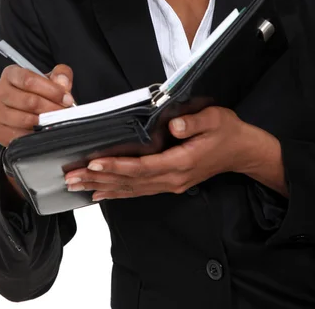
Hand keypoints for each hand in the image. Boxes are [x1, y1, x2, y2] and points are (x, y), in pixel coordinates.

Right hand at [0, 63, 74, 147]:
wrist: (25, 112)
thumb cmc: (37, 93)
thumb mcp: (51, 79)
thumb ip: (61, 75)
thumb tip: (63, 83)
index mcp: (11, 74)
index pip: (29, 80)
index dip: (51, 90)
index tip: (66, 98)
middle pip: (28, 101)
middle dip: (51, 108)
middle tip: (64, 112)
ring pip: (24, 119)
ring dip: (43, 122)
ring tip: (55, 121)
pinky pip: (18, 135)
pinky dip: (34, 135)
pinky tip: (42, 132)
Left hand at [64, 106, 258, 200]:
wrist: (243, 151)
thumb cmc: (227, 131)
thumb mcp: (215, 119)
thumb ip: (193, 122)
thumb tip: (173, 126)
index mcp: (181, 162)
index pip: (142, 167)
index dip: (117, 166)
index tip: (94, 163)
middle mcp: (172, 178)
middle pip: (130, 182)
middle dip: (99, 179)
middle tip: (71, 178)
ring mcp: (171, 184)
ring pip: (131, 189)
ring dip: (103, 188)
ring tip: (77, 186)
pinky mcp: (170, 183)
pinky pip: (139, 191)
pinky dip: (118, 192)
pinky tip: (101, 194)